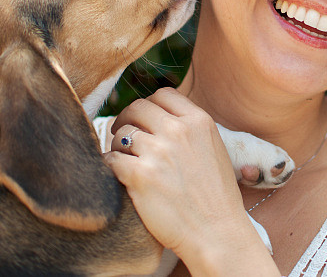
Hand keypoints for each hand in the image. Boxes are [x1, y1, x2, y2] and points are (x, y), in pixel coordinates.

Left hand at [105, 88, 276, 273]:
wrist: (216, 232)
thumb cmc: (216, 196)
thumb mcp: (213, 148)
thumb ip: (189, 129)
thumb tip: (160, 115)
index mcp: (199, 121)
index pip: (163, 94)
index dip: (149, 106)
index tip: (144, 120)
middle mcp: (178, 131)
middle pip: (137, 108)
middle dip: (127, 120)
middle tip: (124, 137)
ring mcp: (158, 152)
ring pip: (121, 134)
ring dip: (118, 146)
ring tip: (125, 161)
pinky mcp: (139, 175)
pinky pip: (110, 158)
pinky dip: (110, 166)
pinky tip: (118, 176)